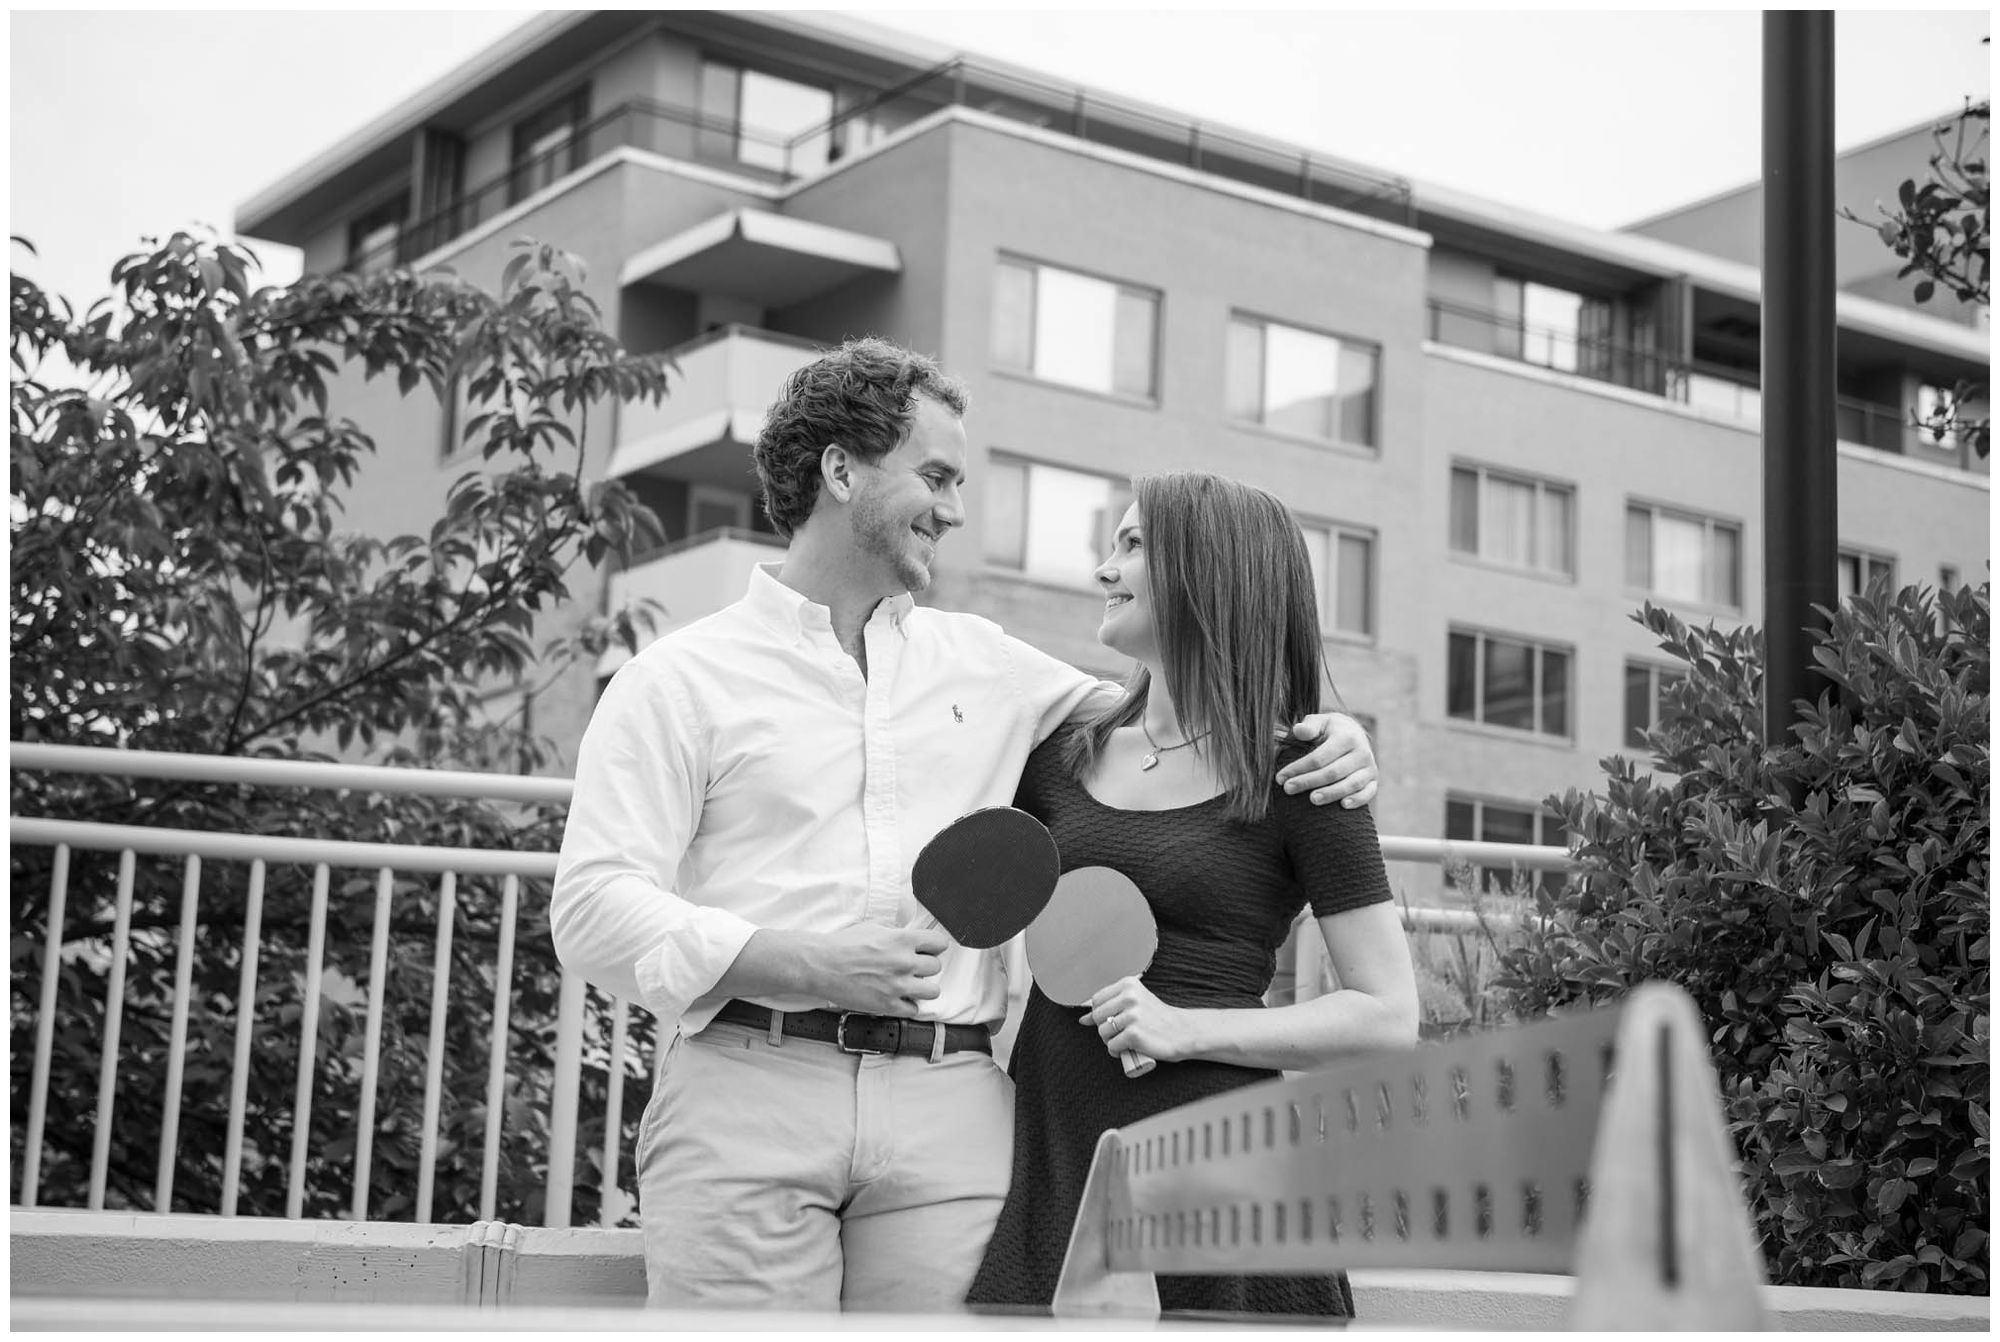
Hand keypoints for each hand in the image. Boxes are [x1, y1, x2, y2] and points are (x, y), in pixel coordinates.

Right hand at [809, 923, 948, 1015]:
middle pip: (936, 967)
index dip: (934, 946)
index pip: (940, 943)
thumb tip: (908, 937)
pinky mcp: (888, 1005)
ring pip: (932, 991)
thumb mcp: (874, 927)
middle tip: (912, 967)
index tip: (928, 949)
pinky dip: (907, 1005)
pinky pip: (913, 1009)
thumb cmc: (843, 945)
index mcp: (902, 940)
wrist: (821, 965)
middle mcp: (905, 963)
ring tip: (909, 985)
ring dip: (922, 988)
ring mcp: (898, 986)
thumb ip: (896, 933)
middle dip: (925, 967)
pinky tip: (897, 997)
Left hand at [1080, 976, 1193, 1065]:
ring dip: (1111, 1041)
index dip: (1101, 1014)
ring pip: (1103, 1032)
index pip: (1096, 1000)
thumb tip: (1083, 1019)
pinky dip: (1117, 1051)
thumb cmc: (1158, 1019)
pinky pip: (1112, 1046)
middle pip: (1097, 1016)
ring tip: (1125, 1041)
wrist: (1182, 1032)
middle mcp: (1130, 997)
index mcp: (1128, 984)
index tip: (1113, 1020)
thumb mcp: (1136, 1004)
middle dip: (1105, 1028)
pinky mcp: (1133, 1034)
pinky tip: (1127, 1049)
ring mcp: (1132, 1015)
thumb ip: (1110, 1006)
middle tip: (1120, 1033)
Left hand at [1278, 711, 1376, 807]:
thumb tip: (1298, 731)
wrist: (1354, 733)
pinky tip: (1343, 806)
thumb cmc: (1330, 730)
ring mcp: (1369, 767)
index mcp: (1346, 737)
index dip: (1298, 768)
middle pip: (1333, 772)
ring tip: (1312, 800)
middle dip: (1308, 782)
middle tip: (1288, 789)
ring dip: (1331, 794)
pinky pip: (1368, 793)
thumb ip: (1309, 726)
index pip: (1319, 757)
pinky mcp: (1374, 780)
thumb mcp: (1319, 722)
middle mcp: (1362, 752)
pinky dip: (1358, 800)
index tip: (1280, 778)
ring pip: (1350, 784)